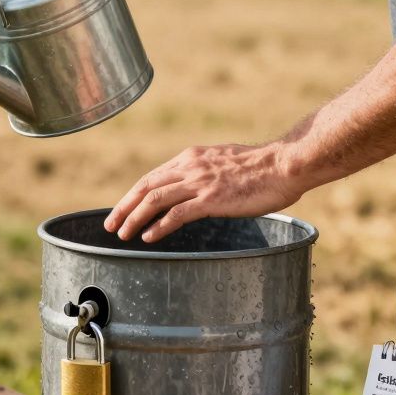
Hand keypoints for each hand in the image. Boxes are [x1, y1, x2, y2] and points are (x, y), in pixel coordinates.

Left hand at [103, 143, 308, 242]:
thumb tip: (194, 188)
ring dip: (135, 218)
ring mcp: (200, 182)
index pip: (153, 176)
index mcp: (191, 157)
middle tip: (110, 225)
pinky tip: (149, 237)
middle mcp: (190, 167)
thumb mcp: (223, 163)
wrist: (284, 164)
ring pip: (155, 199)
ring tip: (123, 234)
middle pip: (146, 187)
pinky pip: (177, 213)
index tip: (121, 209)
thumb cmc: (261, 168)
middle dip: (124, 207)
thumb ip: (204, 173)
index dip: (133, 194)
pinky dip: (159, 225)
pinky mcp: (212, 198)